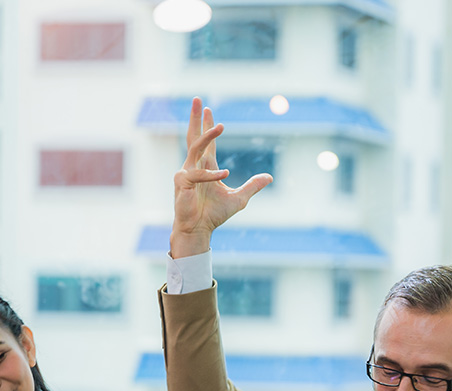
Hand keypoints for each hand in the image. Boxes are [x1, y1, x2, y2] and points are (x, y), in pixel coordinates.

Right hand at [171, 97, 273, 258]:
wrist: (199, 229)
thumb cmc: (214, 215)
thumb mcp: (239, 198)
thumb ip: (253, 186)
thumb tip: (269, 177)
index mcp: (206, 166)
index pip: (207, 142)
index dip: (207, 125)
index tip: (208, 109)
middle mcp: (194, 165)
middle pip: (195, 136)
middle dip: (196, 118)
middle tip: (198, 99)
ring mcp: (186, 172)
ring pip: (196, 148)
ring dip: (208, 136)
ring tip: (220, 125)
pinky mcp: (182, 183)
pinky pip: (198, 174)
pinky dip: (212, 175)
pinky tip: (225, 174)